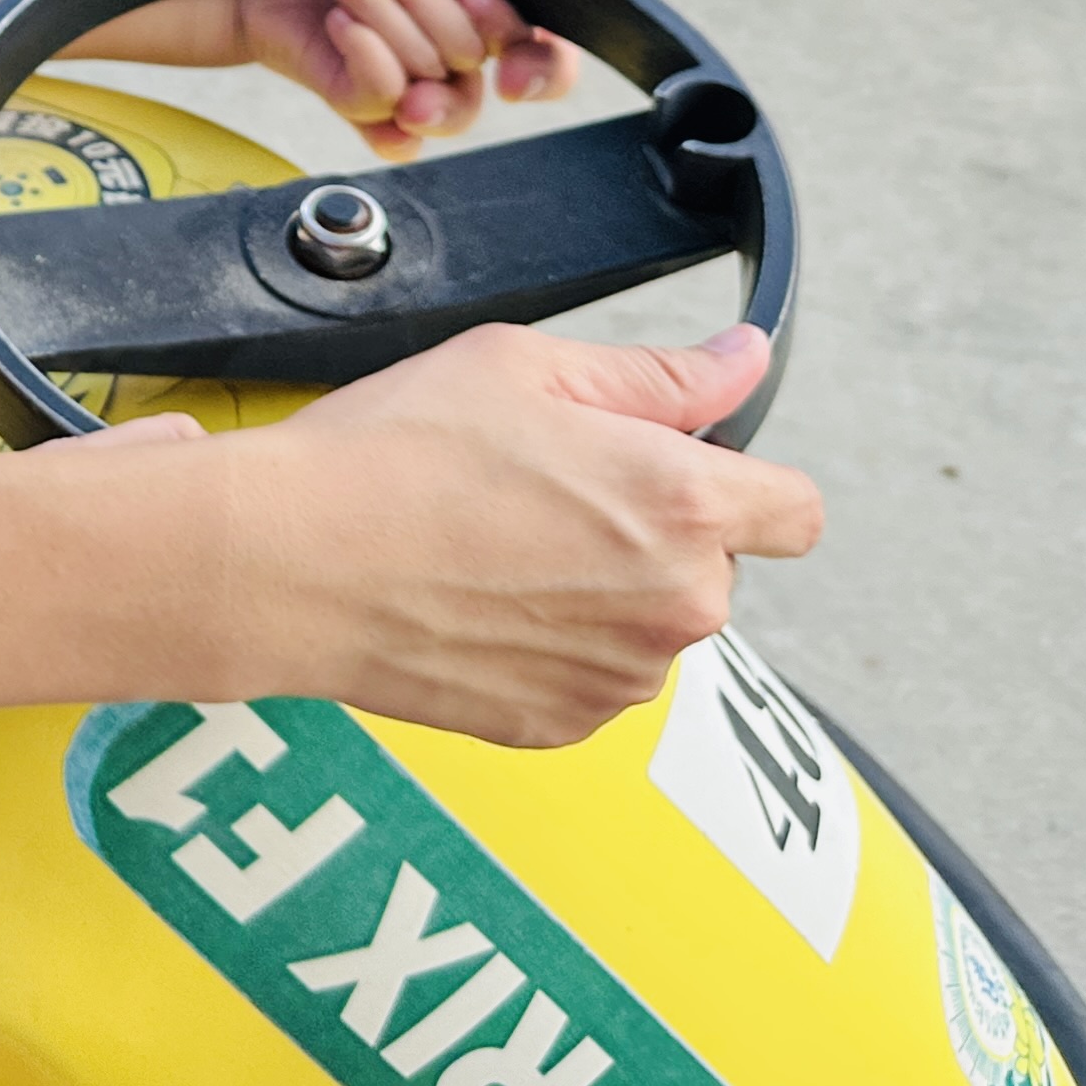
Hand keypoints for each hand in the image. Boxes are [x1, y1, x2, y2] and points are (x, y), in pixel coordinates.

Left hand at [87, 0, 585, 151]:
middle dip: (512, 38)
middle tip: (478, 26)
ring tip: (352, 5)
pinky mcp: (323, 57)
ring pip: (455, 72)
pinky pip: (381, 102)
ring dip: (429, 60)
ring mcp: (373, 12)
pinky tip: (340, 51)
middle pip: (515, 15)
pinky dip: (375, 93)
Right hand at [192, 325, 822, 748]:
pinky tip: (476, 599)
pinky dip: (552, 643)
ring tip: (493, 544)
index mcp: (681, 505)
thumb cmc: (395, 453)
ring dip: (602, 590)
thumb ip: (658, 373)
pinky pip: (591, 675)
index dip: (747, 478)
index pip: (796, 510)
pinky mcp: (562, 726)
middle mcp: (675, 607)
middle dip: (651, 526)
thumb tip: (743, 358)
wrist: (289, 562)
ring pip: (647, 622)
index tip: (686, 464)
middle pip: (713, 564)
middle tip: (541, 486)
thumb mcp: (524, 365)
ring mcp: (621, 679)